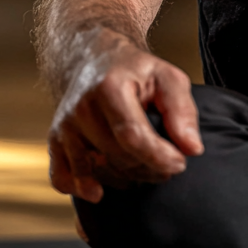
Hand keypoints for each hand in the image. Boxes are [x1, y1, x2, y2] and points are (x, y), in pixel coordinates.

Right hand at [48, 32, 203, 202]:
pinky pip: (63, 178)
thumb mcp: (167, 77)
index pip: (133, 135)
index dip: (158, 156)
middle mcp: (81, 108)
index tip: (180, 163)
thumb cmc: (137, 71)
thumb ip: (182, 110)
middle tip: (169, 164)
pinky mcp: (54, 141)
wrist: (95, 59)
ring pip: (95, 171)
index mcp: (109, 88)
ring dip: (125, 179)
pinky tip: (102, 188)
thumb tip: (192, 149)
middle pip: (116, 156)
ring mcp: (64, 127)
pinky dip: (83, 188)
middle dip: (148, 168)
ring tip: (147, 167)